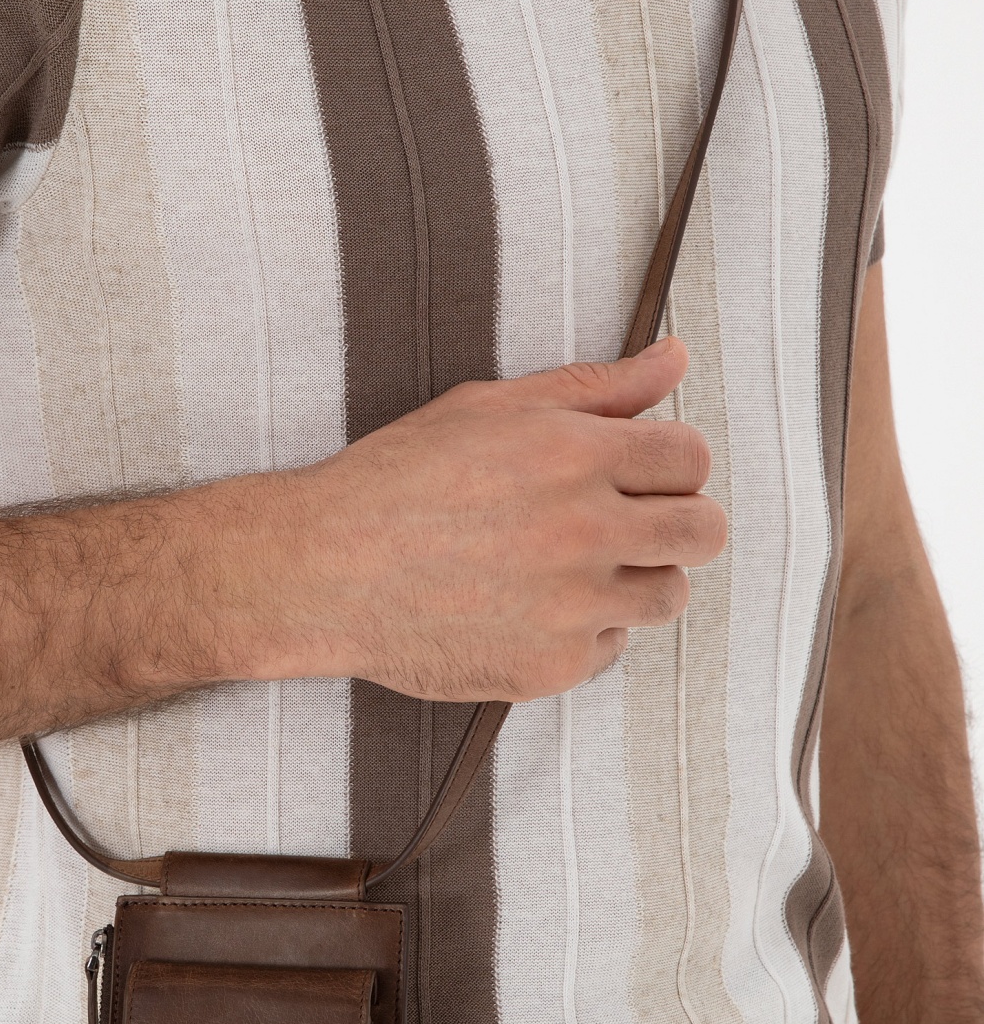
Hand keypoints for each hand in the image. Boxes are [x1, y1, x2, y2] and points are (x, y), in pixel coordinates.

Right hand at [261, 336, 725, 701]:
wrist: (321, 572)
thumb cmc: (396, 481)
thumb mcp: (491, 408)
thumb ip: (596, 386)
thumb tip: (675, 357)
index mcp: (576, 454)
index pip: (691, 458)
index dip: (671, 464)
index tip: (639, 476)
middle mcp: (585, 530)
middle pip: (702, 532)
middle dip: (676, 523)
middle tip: (625, 524)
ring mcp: (573, 605)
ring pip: (669, 596)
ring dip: (635, 580)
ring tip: (569, 568)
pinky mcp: (553, 666)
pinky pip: (610, 647)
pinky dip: (580, 631)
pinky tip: (524, 608)